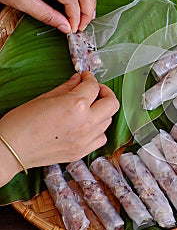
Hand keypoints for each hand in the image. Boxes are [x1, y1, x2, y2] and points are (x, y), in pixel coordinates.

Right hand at [0, 72, 118, 185]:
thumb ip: (67, 88)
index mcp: (76, 105)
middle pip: (112, 104)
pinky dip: (98, 130)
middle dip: (106, 93)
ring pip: (108, 121)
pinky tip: (87, 125)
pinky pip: (101, 138)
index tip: (85, 77)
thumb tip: (78, 79)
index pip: (93, 86)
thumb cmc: (22, 122)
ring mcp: (86, 139)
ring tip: (90, 108)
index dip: (90, 78)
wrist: (11, 149)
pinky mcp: (82, 151)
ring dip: (102, 111)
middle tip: (95, 90)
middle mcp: (86, 122)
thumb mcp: (45, 97)